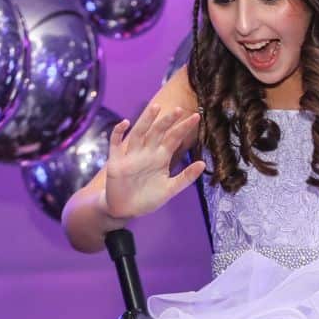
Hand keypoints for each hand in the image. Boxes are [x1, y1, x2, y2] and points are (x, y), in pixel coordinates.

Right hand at [103, 105, 205, 220]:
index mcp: (161, 157)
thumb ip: (185, 177)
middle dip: (167, 121)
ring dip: (146, 121)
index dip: (183, 128)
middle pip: (158, 132)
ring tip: (156, 108)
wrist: (125, 210)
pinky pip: (115, 144)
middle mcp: (147, 152)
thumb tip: (203, 164)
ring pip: (139, 133)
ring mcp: (131, 155)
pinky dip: (118, 132)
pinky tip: (125, 123)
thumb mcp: (169, 189)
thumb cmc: (147, 199)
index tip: (196, 117)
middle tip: (179, 110)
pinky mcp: (116, 161)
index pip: (174, 138)